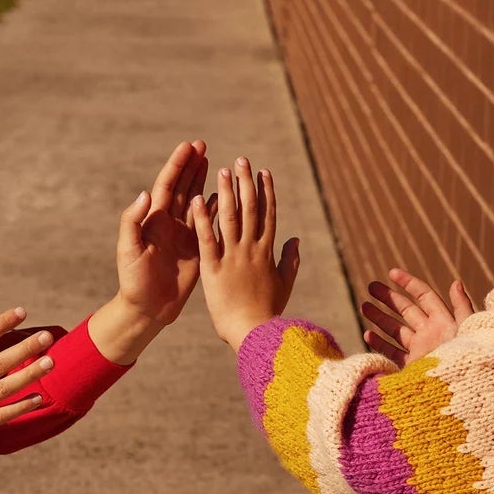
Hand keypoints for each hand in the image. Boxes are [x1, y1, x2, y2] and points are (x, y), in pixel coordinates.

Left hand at [116, 139, 208, 326]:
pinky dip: (216, 207)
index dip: (177, 165)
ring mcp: (183, 235)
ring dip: (204, 181)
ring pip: (196, 201)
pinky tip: (225, 194)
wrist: (147, 308)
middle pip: (183, 187)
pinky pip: (208, 223)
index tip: (188, 146)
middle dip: (192, 166)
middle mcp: (168, 223)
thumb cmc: (133, 281)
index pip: (167, 185)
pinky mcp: (195, 248)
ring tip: (214, 162)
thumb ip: (133, 221)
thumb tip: (145, 194)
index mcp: (153, 220)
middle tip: (202, 145)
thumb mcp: (129, 250)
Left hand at [193, 155, 299, 348]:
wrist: (255, 333)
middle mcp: (251, 250)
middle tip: (242, 160)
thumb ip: (290, 261)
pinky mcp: (214, 269)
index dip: (266, 191)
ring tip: (222, 170)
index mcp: (267, 253)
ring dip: (226, 192)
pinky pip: (207, 239)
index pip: (268, 215)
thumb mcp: (284, 285)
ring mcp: (233, 257)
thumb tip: (296, 240)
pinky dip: (202, 218)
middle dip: (246, 182)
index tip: (264, 172)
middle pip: (250, 209)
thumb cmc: (269, 313)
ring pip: (230, 218)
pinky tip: (196, 200)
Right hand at [360, 269, 473, 366]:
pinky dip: (380, 343)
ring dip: (380, 317)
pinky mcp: (413, 367)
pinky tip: (368, 334)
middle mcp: (431, 333)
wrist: (461, 394)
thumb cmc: (469, 359)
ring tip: (364, 306)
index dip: (409, 283)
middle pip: (406, 310)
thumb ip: (462, 307)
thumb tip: (456, 282)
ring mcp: (420, 350)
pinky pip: (393, 352)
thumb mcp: (469, 329)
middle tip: (370, 287)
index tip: (391, 273)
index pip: (424, 296)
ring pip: (396, 330)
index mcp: (444, 321)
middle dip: (388, 297)